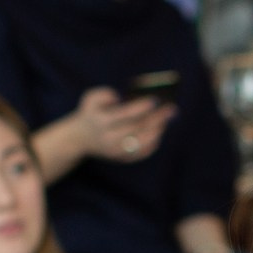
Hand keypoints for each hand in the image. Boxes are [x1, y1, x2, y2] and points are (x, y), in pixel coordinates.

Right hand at [54, 87, 174, 168]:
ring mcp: (116, 152)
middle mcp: (108, 139)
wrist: (80, 138)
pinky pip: (143, 152)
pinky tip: (160, 129)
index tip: (155, 99)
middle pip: (137, 129)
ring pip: (143, 142)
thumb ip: (104, 93)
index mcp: (100, 122)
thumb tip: (123, 98)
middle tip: (171, 109)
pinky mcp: (122, 159)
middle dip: (156, 118)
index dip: (141, 107)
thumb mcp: (91, 98)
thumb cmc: (91, 112)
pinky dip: (154, 141)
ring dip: (158, 130)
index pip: (125, 115)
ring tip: (167, 118)